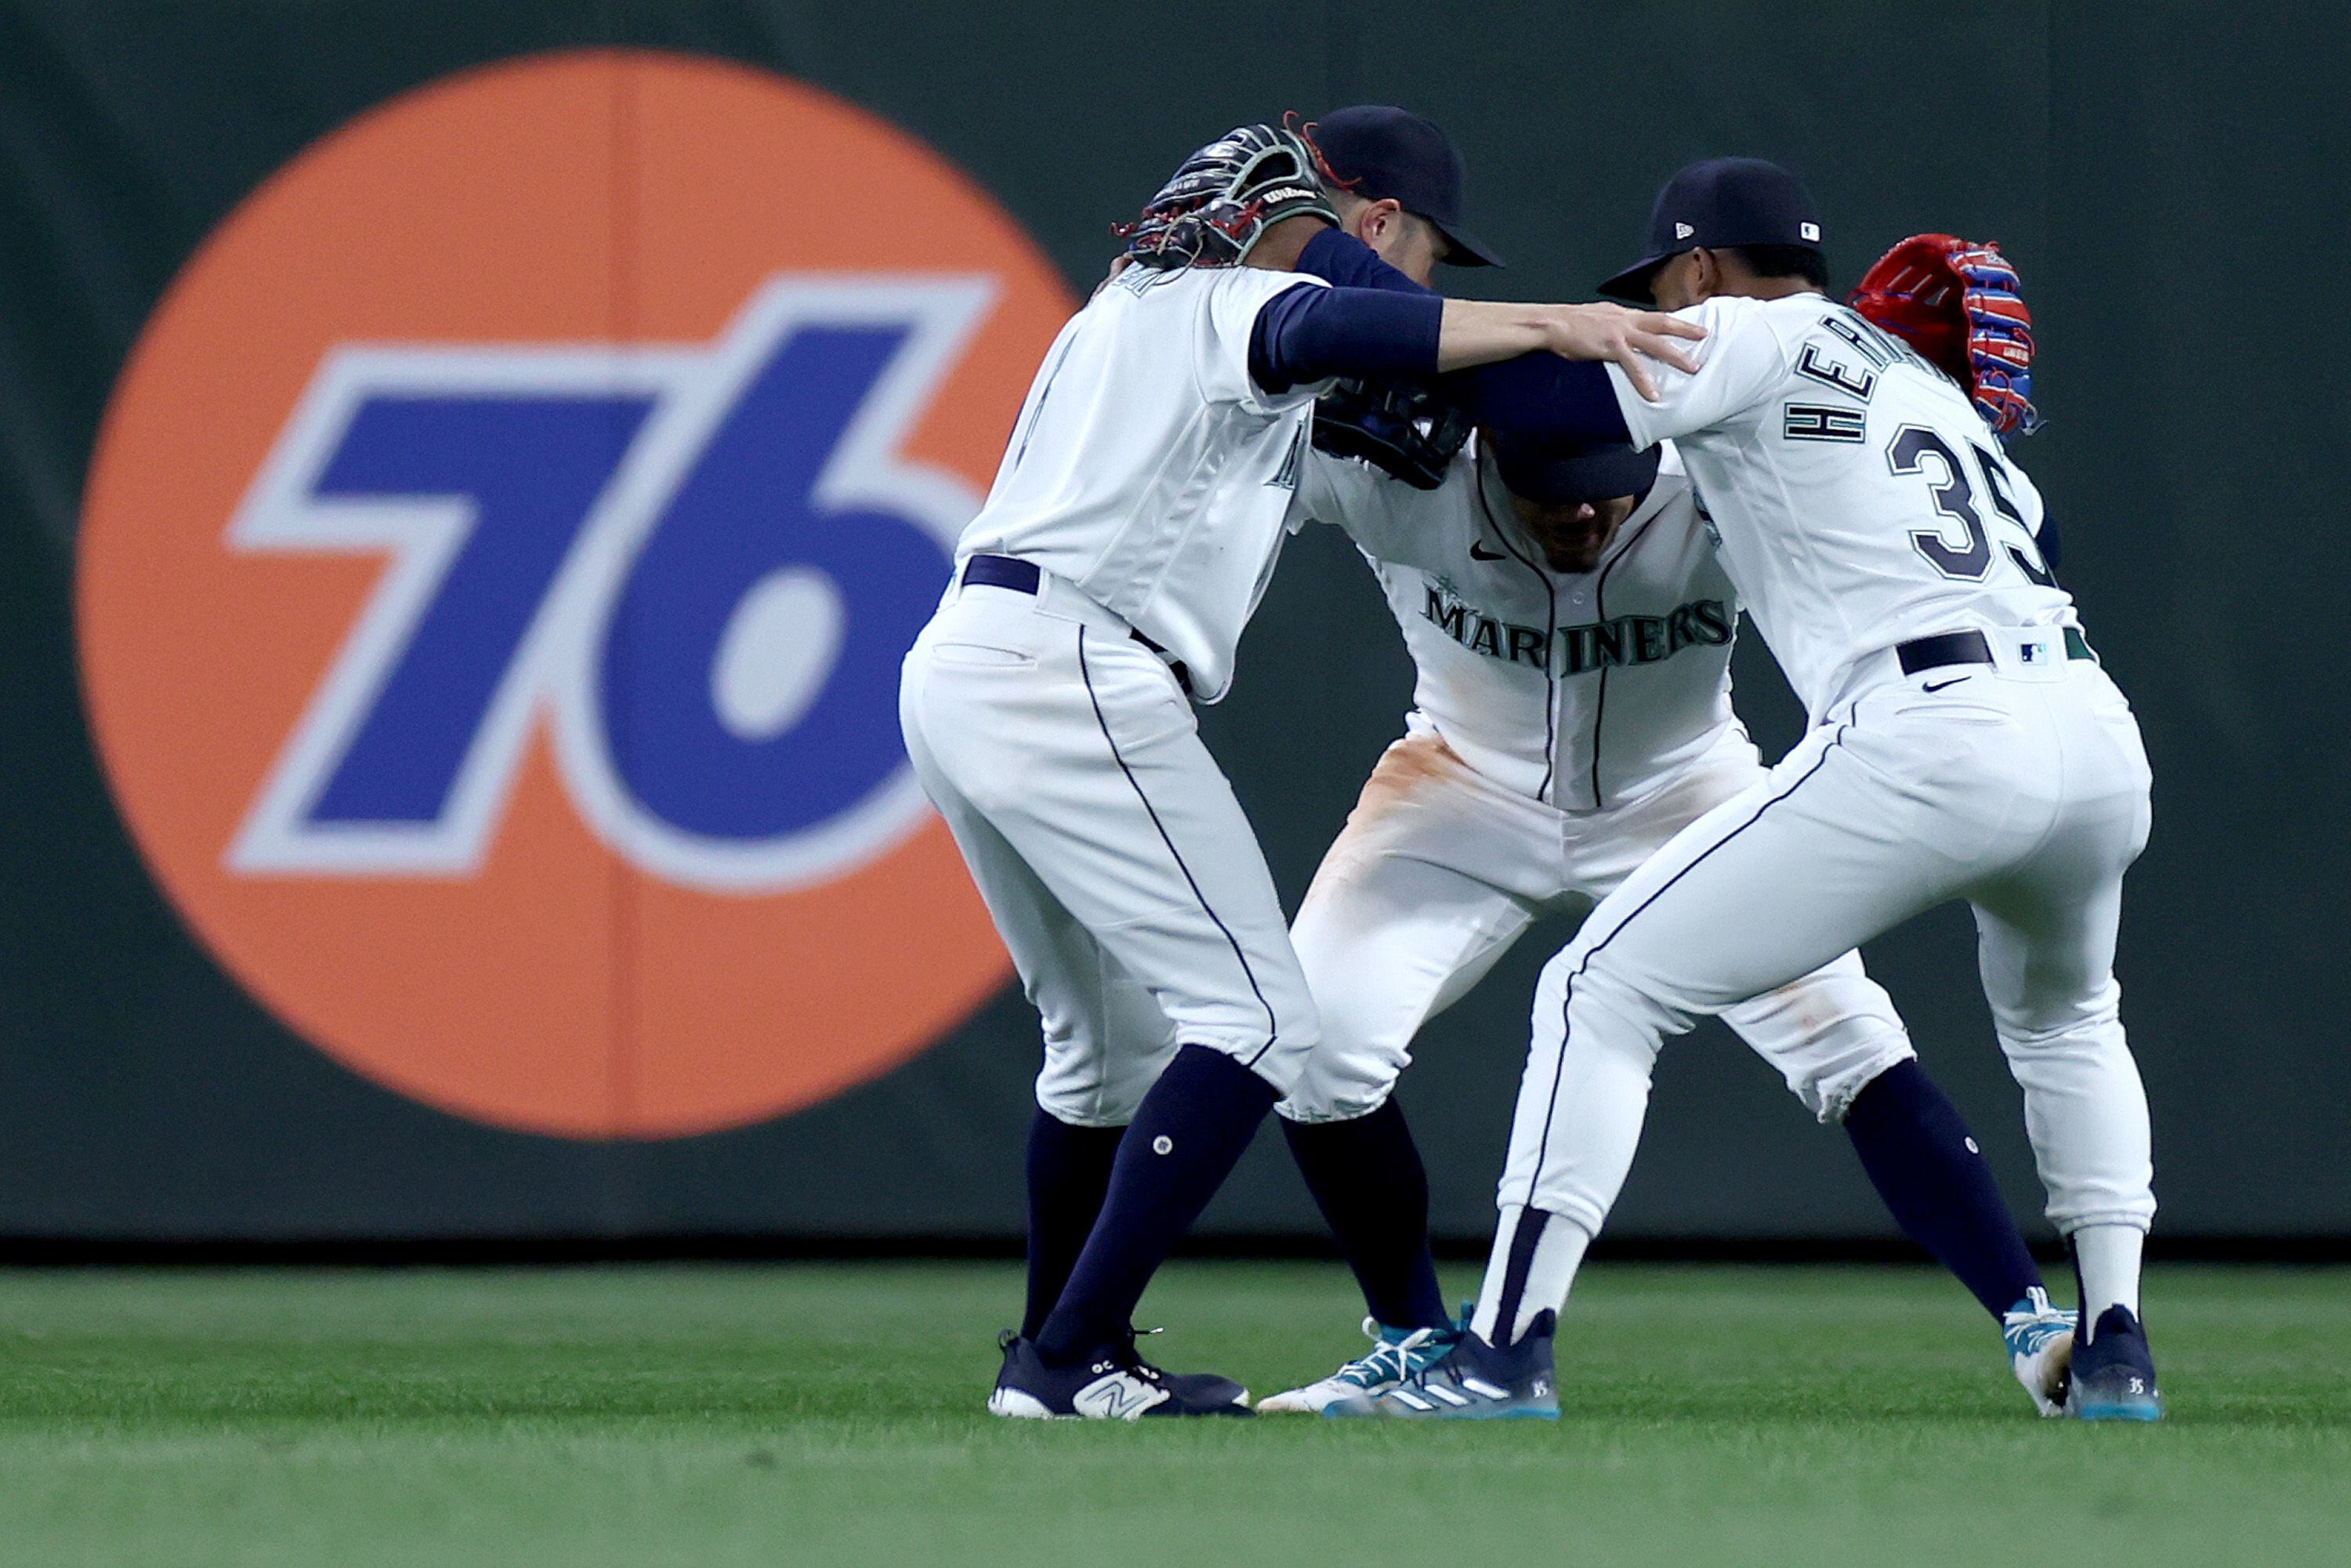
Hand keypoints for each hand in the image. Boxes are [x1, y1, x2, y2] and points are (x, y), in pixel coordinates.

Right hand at [1535, 304, 1705, 401]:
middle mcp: (1625, 320)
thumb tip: (1616, 334)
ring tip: (1692, 368)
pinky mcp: (1611, 346)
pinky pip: (1633, 365)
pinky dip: (1644, 380)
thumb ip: (1610, 325)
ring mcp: (1620, 332)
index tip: (1688, 326)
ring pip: (1656, 344)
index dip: (1672, 321)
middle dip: (1685, 330)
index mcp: (1621, 314)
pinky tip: (1653, 393)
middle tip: (1704, 336)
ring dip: (1676, 356)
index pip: (1652, 317)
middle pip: (1663, 323)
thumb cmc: (1567, 323)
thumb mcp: (1595, 318)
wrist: (1552, 324)